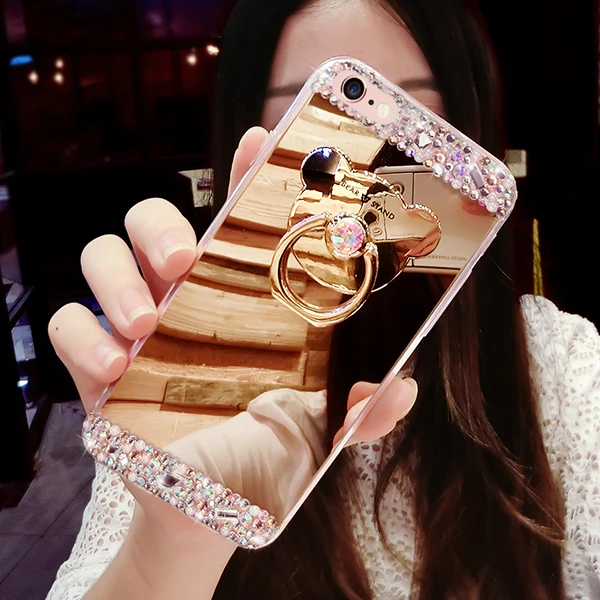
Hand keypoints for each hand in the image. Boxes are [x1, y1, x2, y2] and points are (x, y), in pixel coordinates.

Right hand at [48, 126, 417, 539]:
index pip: (238, 216)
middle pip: (152, 220)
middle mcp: (182, 297)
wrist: (208, 510)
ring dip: (116, 279)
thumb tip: (404, 387)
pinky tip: (113, 372)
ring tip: (144, 326)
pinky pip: (67, 325)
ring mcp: (134, 325)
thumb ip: (362, 410)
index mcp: (237, 295)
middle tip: (183, 264)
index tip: (261, 139)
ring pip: (103, 255)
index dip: (246, 173)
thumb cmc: (263, 455)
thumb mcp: (319, 428)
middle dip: (159, 227)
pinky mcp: (96, 364)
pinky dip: (82, 340)